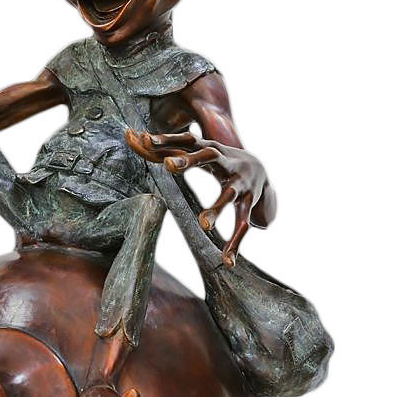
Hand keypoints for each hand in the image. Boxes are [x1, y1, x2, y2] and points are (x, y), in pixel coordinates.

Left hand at [126, 129, 273, 266]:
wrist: (262, 169)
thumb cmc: (219, 160)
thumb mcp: (197, 152)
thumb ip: (169, 147)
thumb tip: (134, 135)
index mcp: (211, 149)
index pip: (187, 140)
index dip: (167, 139)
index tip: (146, 138)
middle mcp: (227, 162)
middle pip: (208, 157)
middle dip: (189, 160)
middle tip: (167, 165)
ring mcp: (241, 184)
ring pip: (229, 196)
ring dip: (217, 209)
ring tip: (203, 225)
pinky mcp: (251, 203)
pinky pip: (243, 224)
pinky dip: (235, 244)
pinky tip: (227, 262)